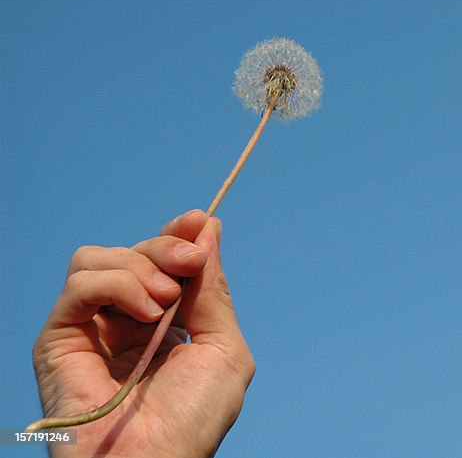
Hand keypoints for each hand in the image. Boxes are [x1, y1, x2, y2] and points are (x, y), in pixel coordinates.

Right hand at [32, 211, 255, 457]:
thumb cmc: (193, 420)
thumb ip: (213, 290)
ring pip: (99, 258)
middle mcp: (121, 323)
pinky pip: (80, 284)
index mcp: (161, 324)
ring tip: (165, 302)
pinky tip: (145, 313)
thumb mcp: (223, 347)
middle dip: (166, 247)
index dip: (177, 235)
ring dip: (140, 265)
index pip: (159, 261)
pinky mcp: (58, 340)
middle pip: (134, 252)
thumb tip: (208, 227)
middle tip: (189, 265)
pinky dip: (118, 284)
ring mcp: (88, 330)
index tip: (198, 222)